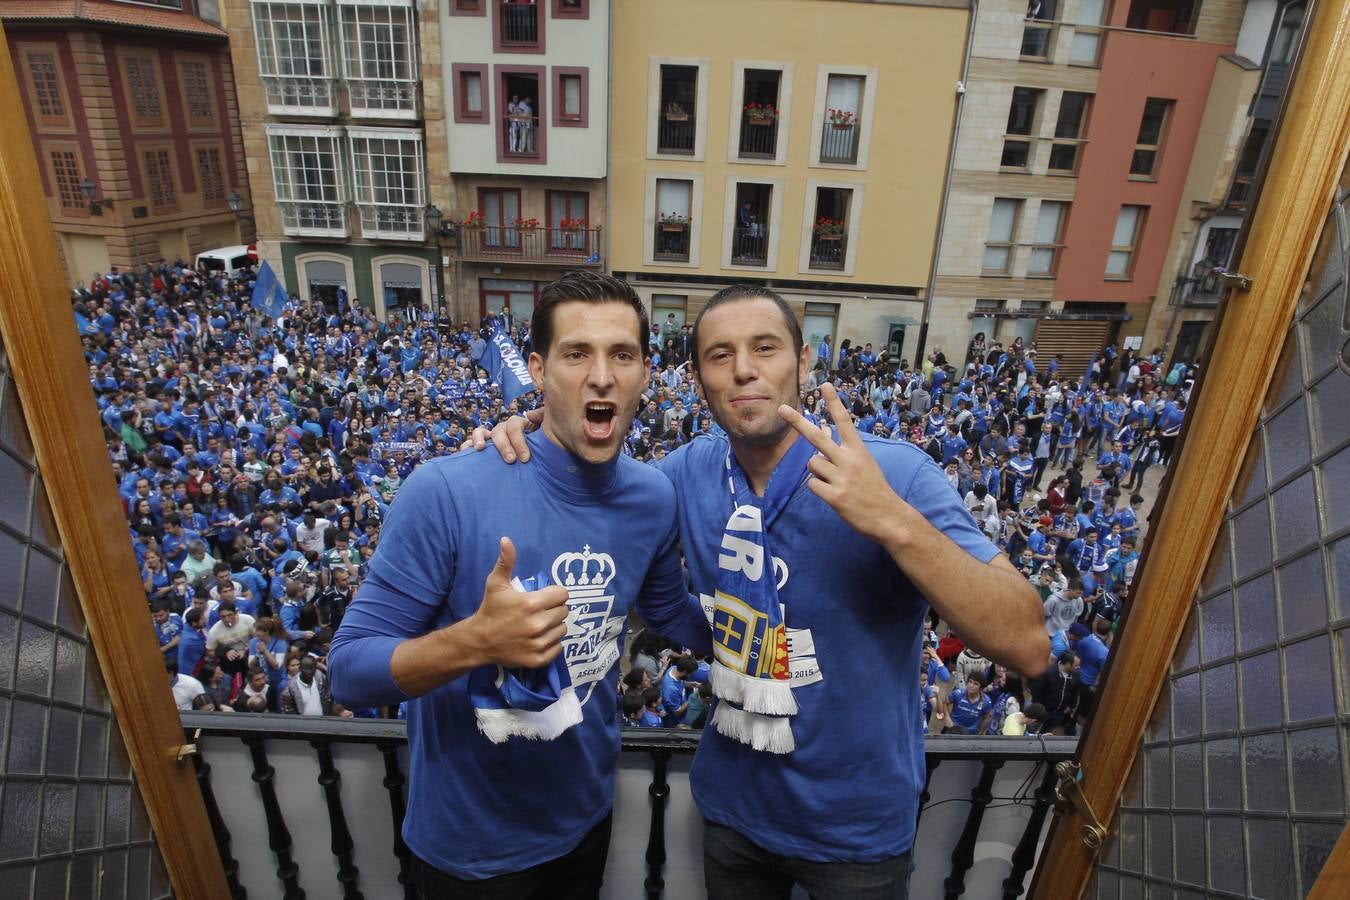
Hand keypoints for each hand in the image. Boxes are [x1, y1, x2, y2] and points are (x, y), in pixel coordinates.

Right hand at [461, 537, 569, 668]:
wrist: (479, 640)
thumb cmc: (490, 609)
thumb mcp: (496, 583)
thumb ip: (506, 561)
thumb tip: (506, 539)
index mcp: (532, 604)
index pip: (562, 595)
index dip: (554, 594)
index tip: (545, 597)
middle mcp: (538, 624)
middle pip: (564, 612)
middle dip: (554, 609)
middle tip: (540, 611)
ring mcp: (539, 643)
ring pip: (562, 629)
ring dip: (554, 626)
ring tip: (539, 625)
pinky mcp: (538, 659)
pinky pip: (558, 648)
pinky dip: (552, 643)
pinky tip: (539, 638)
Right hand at [463, 409, 542, 461]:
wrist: (535, 461)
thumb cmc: (540, 448)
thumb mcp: (547, 433)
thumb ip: (542, 419)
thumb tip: (529, 415)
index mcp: (518, 426)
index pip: (514, 425)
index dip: (518, 439)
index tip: (525, 458)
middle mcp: (503, 430)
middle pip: (499, 430)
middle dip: (504, 445)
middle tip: (511, 460)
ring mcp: (490, 437)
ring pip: (481, 432)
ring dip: (479, 438)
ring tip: (480, 449)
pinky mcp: (481, 447)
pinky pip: (470, 443)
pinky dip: (466, 446)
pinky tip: (465, 452)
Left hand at [778, 383, 905, 543]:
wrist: (888, 516)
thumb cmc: (874, 488)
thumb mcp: (864, 463)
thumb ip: (843, 449)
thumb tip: (823, 432)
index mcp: (858, 450)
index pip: (844, 421)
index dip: (834, 402)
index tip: (825, 385)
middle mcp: (849, 461)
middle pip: (817, 437)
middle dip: (797, 422)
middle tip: (782, 409)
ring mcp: (841, 478)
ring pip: (811, 464)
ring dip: (817, 471)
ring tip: (833, 480)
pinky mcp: (835, 496)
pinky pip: (812, 484)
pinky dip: (818, 488)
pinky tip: (832, 493)